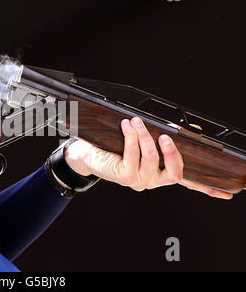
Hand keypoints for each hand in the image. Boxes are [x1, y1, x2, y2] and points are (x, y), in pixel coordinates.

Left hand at [64, 116, 232, 199]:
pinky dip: (132, 138)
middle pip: (174, 172)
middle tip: (165, 135)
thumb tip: (193, 131)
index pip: (188, 183)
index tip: (227, 194)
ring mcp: (139, 181)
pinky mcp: (124, 177)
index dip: (207, 189)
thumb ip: (166, 137)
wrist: (88, 153)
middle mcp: (152, 180)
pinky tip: (127, 127)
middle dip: (171, 152)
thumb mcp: (144, 138)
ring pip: (151, 159)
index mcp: (160, 173)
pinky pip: (133, 155)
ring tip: (136, 121)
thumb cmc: (115, 145)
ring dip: (145, 136)